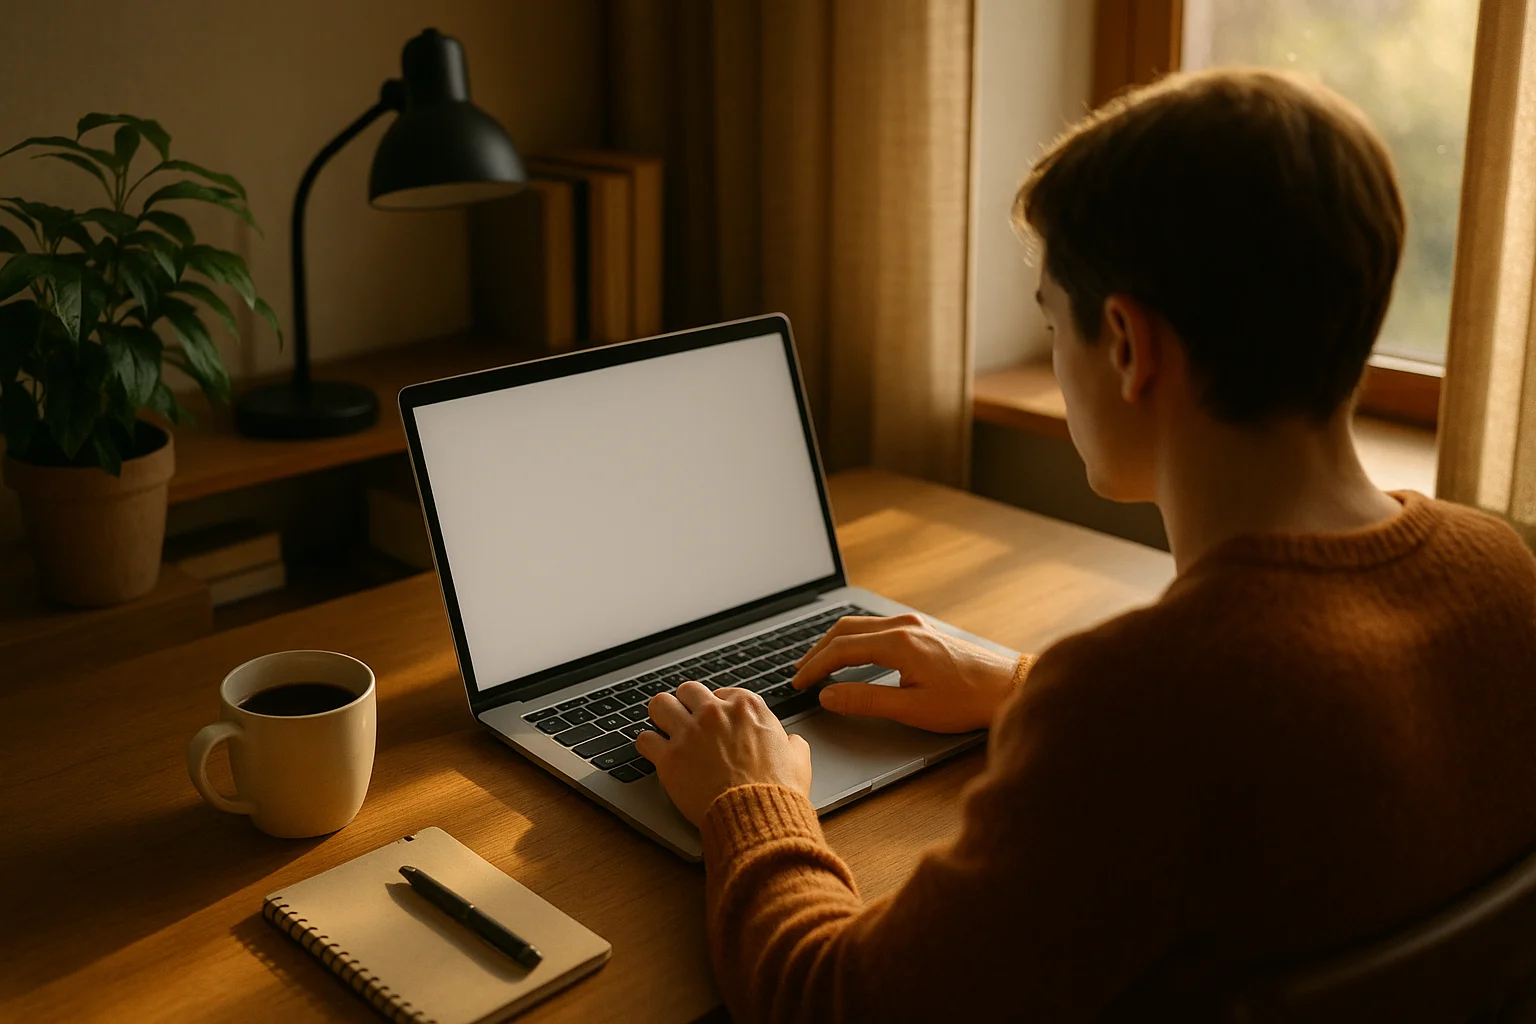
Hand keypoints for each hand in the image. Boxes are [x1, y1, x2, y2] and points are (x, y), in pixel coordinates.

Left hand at [636, 681, 812, 825]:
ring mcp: (690, 733)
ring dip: (662, 716)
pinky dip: (648, 746)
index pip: (722, 692)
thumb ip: (792, 744)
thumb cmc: (779, 790)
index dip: (717, 707)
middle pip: (687, 690)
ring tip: (664, 728)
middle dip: (686, 705)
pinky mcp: (670, 758)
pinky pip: (645, 739)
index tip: (715, 720)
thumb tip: (791, 743)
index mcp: (747, 707)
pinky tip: (655, 753)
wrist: (759, 815)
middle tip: (686, 720)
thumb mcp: (799, 759)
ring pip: (659, 704)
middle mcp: (715, 712)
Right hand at [790, 613, 1021, 732]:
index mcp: (899, 643)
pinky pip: (876, 628)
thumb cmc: (966, 701)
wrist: (1007, 688)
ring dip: (835, 643)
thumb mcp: (912, 709)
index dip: (815, 668)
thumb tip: (829, 696)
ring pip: (860, 626)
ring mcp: (914, 625)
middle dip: (818, 652)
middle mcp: (904, 626)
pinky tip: (851, 655)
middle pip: (845, 630)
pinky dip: (854, 640)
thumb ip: (865, 701)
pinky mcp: (922, 630)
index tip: (799, 684)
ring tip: (818, 664)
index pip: (841, 650)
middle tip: (800, 673)